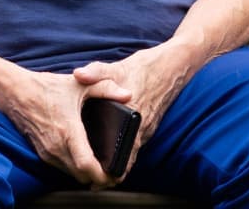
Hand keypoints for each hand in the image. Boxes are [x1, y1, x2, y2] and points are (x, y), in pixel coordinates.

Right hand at [0, 70, 118, 187]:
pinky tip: (84, 157)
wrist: (16, 92)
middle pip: (81, 176)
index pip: (86, 165)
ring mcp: (48, 153)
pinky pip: (62, 168)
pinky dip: (74, 167)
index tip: (115, 175)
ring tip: (101, 166)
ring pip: (71, 174)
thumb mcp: (79, 84)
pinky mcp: (42, 154)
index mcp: (68, 131)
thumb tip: (128, 95)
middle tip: (113, 172)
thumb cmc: (47, 87)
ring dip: (86, 173)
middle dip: (98, 178)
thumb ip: (106, 88)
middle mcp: (56, 147)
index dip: (102, 175)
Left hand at [72, 46, 180, 179]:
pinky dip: (124, 148)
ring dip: (118, 161)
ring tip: (98, 170)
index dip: (109, 171)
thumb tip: (77, 75)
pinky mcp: (149, 124)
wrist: (171, 66)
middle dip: (110, 171)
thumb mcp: (116, 67)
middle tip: (93, 182)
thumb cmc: (143, 68)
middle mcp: (141, 126)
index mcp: (132, 116)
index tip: (95, 181)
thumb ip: (96, 72)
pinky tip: (111, 148)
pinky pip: (135, 142)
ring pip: (131, 151)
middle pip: (126, 158)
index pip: (123, 155)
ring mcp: (147, 127)